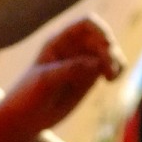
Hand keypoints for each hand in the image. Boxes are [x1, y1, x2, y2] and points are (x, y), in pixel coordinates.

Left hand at [13, 17, 125, 133]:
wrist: (24, 117)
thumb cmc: (28, 94)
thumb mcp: (45, 80)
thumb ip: (70, 69)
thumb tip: (97, 63)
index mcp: (59, 41)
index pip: (86, 24)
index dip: (100, 30)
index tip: (106, 46)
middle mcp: (73, 49)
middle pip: (102, 39)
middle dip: (109, 52)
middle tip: (107, 71)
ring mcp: (83, 63)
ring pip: (109, 54)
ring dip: (117, 61)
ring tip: (111, 77)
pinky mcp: (89, 79)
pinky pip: (109, 69)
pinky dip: (117, 71)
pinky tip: (112, 80)